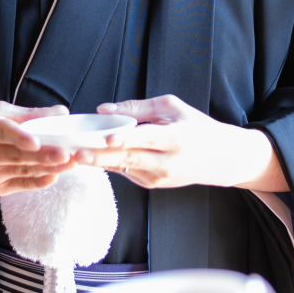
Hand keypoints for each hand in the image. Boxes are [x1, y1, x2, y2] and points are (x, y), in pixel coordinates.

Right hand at [0, 102, 76, 196]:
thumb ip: (26, 115)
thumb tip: (62, 112)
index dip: (17, 136)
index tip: (35, 140)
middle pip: (14, 155)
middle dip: (43, 156)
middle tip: (67, 154)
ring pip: (20, 171)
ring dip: (47, 168)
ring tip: (71, 163)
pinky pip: (18, 185)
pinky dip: (36, 181)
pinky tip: (53, 176)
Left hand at [78, 95, 288, 191]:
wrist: (220, 159)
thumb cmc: (196, 127)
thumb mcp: (172, 107)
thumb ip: (136, 108)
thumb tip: (103, 109)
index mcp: (176, 138)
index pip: (147, 138)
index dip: (125, 138)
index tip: (106, 137)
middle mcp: (167, 162)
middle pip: (128, 159)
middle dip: (99, 156)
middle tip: (74, 151)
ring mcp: (159, 177)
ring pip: (122, 168)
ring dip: (97, 161)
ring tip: (73, 153)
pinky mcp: (153, 185)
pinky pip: (126, 171)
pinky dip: (109, 163)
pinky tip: (92, 155)